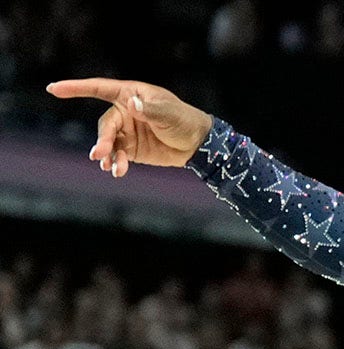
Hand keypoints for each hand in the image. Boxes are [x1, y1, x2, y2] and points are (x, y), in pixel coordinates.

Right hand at [46, 78, 213, 177]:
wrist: (197, 143)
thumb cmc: (183, 120)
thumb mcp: (168, 113)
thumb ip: (149, 110)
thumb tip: (132, 104)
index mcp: (130, 94)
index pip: (98, 88)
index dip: (75, 88)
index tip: (53, 89)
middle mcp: (124, 111)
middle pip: (105, 124)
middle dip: (102, 139)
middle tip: (100, 153)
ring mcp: (127, 131)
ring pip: (109, 142)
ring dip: (107, 154)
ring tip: (110, 166)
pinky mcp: (131, 149)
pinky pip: (117, 155)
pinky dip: (116, 163)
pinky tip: (117, 171)